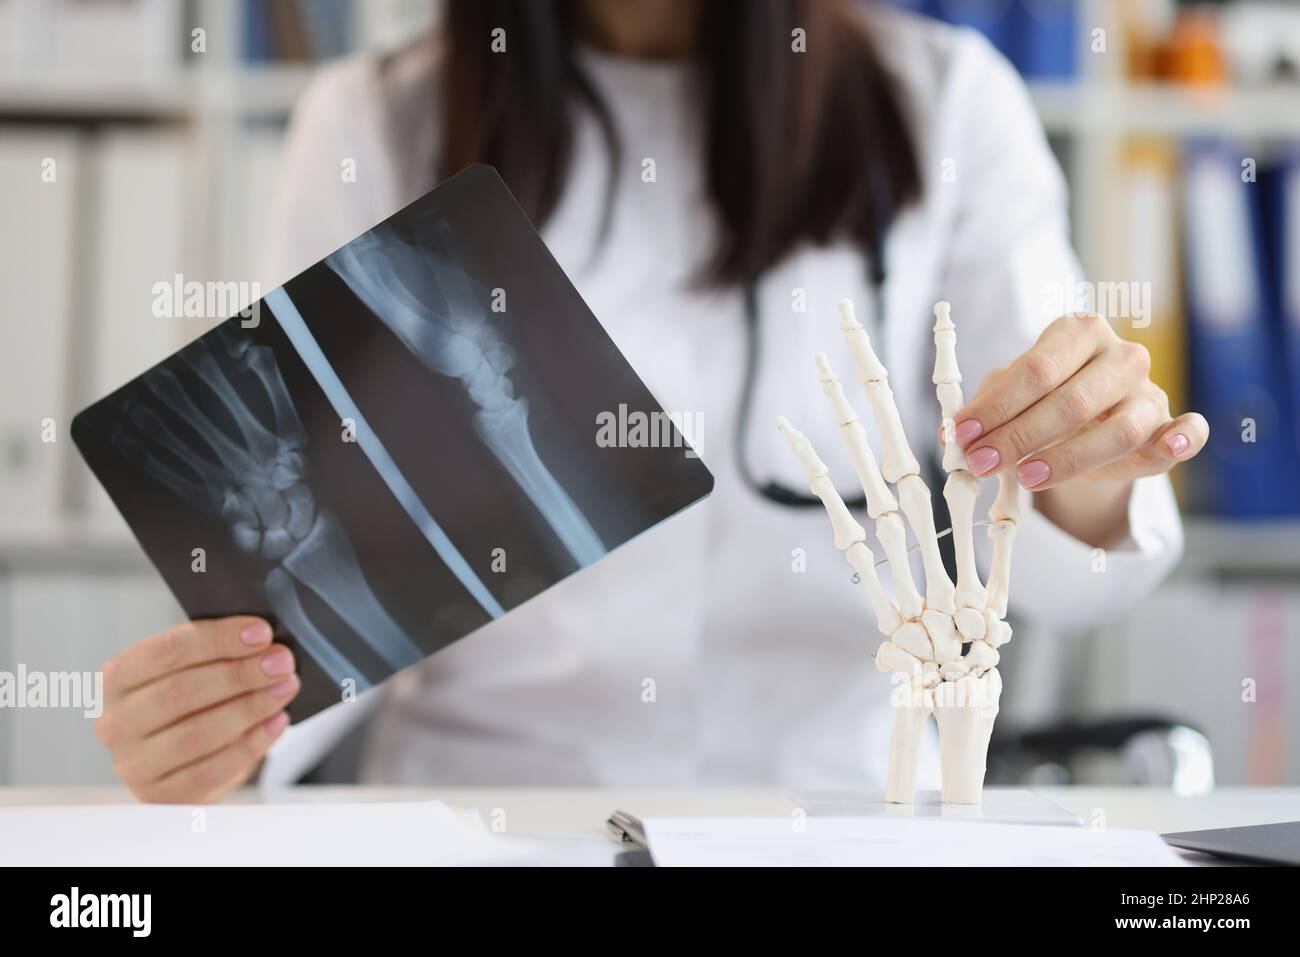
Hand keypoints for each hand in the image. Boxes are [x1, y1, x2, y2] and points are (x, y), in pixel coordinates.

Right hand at [95, 617, 298, 802]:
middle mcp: (114, 722)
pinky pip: (211, 770)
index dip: (218, 640)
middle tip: (280, 662)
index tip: (261, 633)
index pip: (167, 651)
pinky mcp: (160, 796)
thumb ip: (215, 651)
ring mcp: (133, 765)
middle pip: (180, 692)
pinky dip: (252, 743)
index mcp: (115, 679)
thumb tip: (261, 642)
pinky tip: (276, 722)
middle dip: (239, 674)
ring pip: (196, 734)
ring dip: (250, 707)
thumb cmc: (190, 701)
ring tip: (285, 688)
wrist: (184, 756)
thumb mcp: (193, 668)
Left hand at [953, 312, 1207, 490]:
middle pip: (1070, 402)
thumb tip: (952, 435)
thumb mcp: (1010, 394)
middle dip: (1018, 437)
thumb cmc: (1044, 396)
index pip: (1036, 370)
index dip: (996, 407)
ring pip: (1118, 430)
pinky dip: (1185, 438)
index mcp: (1078, 331)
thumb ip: (986, 408)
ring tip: (1025, 476)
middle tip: (981, 463)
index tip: (963, 436)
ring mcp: (1150, 390)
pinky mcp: (1169, 424)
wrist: (1088, 415)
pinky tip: (1172, 444)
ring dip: (1067, 459)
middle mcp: (1121, 355)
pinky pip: (1188, 431)